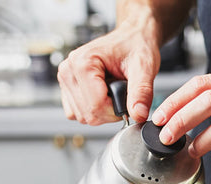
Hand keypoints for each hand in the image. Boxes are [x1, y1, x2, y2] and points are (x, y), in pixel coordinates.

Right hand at [57, 10, 159, 124]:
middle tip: (122, 96)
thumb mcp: (144, 67)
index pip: (96, 106)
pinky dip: (93, 112)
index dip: (116, 112)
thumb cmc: (135, 47)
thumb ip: (142, 92)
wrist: (131, 39)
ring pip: (82, 117)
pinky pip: (77, 114)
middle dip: (110, 113)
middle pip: (88, 114)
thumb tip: (139, 115)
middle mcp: (69, 70)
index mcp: (83, 62)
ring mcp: (66, 79)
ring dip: (102, 113)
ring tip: (114, 94)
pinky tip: (104, 97)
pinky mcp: (68, 88)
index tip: (128, 102)